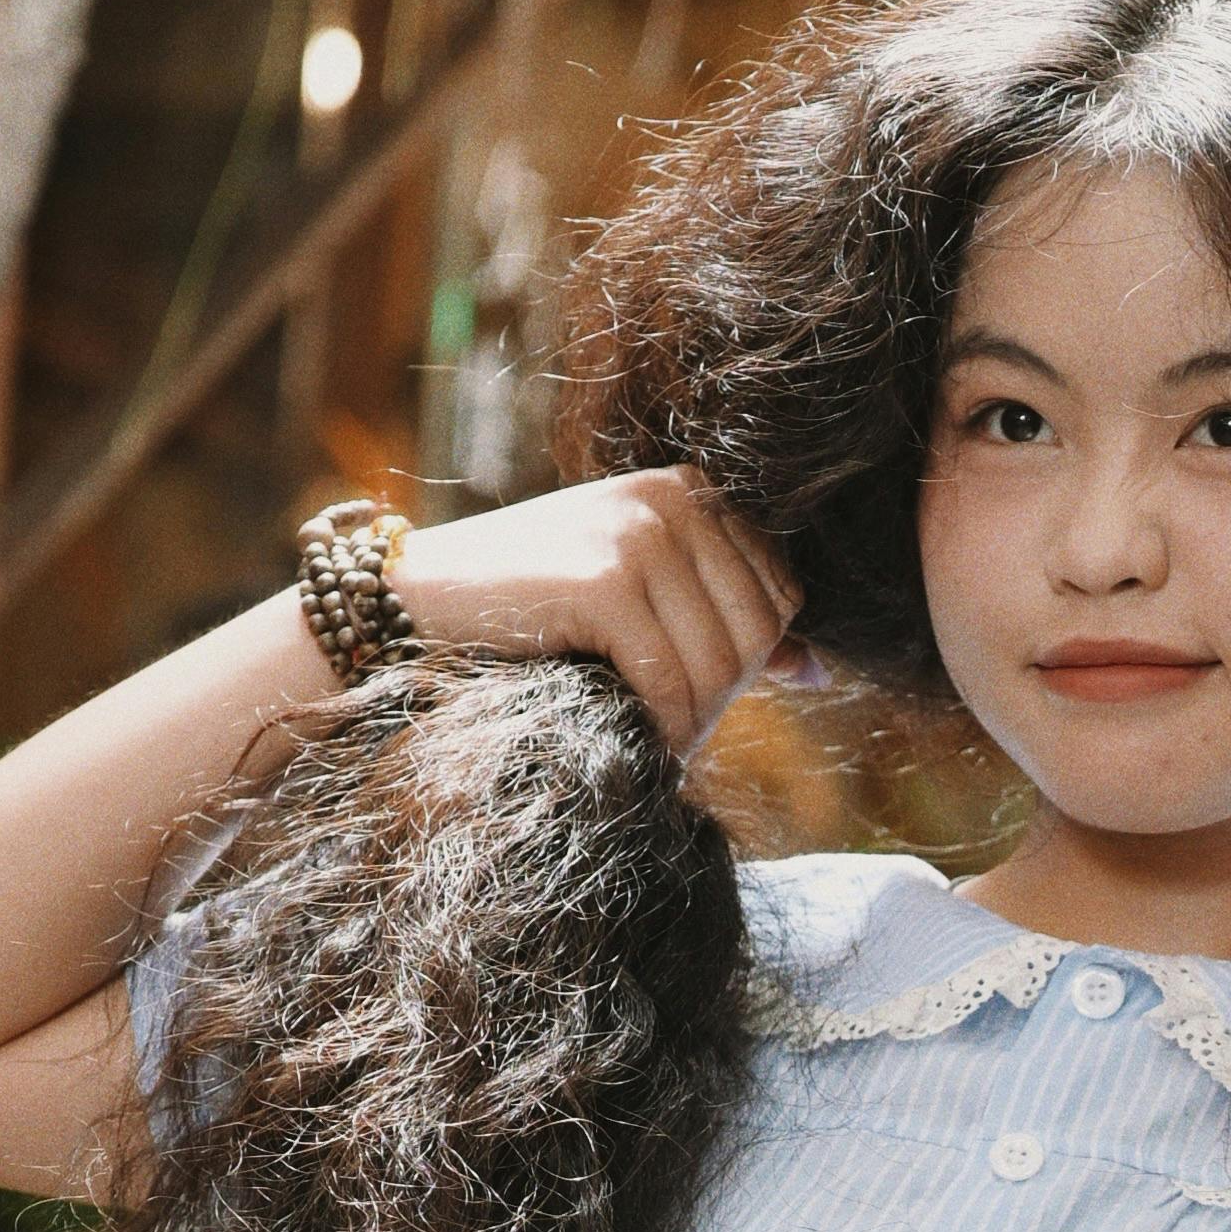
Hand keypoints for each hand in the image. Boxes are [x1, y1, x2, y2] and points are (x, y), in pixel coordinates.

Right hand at [391, 467, 797, 755]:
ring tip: (655, 738)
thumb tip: (820, 673)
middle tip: (673, 728)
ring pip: (720, 662)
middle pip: (758, 630)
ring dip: (693, 721)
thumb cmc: (528, 612)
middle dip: (723, 696)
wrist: (410, 606)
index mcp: (690, 490)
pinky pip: (671, 681)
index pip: (781, 595)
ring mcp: (638, 533)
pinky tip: (639, 741)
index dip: (748, 662)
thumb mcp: (637, 598)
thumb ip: (723, 619)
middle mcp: (673, 497)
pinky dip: (663, 727)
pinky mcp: (604, 580)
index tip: (694, 695)